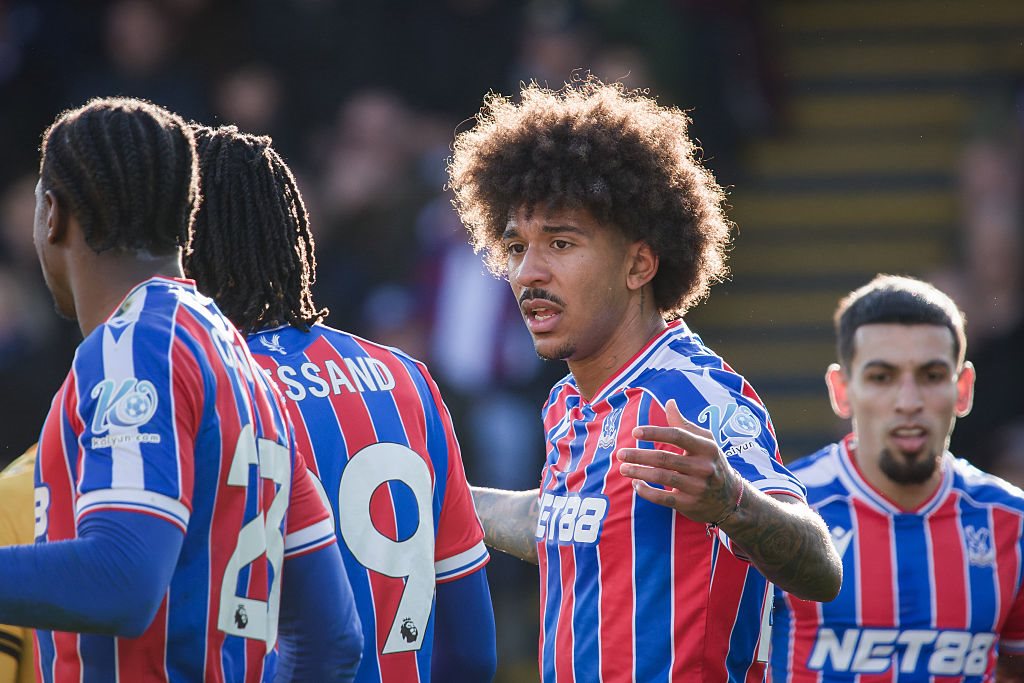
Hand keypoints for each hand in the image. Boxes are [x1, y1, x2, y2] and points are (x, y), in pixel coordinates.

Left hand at [616, 398, 741, 524]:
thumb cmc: (712, 463)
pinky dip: (646, 491)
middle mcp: (703, 467)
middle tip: (620, 454)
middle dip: (639, 456)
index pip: (677, 435)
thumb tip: (670, 402)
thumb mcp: (704, 442)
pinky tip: (636, 484)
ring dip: (638, 473)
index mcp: (706, 447)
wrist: (731, 500)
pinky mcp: (690, 504)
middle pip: (664, 458)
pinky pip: (663, 498)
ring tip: (623, 468)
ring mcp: (698, 487)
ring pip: (661, 477)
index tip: (635, 432)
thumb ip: (684, 424)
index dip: (655, 433)